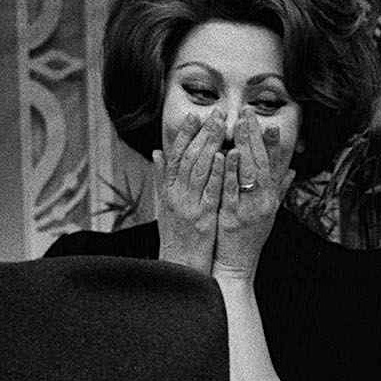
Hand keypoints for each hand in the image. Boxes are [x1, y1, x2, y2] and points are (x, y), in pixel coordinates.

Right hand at [153, 110, 224, 271]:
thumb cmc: (176, 237)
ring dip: (210, 145)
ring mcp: (189, 206)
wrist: (178, 268)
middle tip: (214, 113)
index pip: (175, 156)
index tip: (194, 115)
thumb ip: (163, 178)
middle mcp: (176, 195)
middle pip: (188, 157)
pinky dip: (215, 173)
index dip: (184, 134)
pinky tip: (222, 156)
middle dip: (201, 133)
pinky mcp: (203, 218)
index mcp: (168, 191)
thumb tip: (158, 151)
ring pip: (198, 169)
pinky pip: (210, 192)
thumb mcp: (165, 206)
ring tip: (220, 125)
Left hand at [212, 110, 287, 282]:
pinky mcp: (233, 216)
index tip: (264, 120)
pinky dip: (230, 171)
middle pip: (261, 162)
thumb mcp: (269, 212)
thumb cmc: (250, 238)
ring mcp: (249, 208)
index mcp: (270, 198)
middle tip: (248, 112)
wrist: (238, 266)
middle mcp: (264, 201)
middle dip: (254, 135)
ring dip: (244, 146)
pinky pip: (232, 190)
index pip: (272, 164)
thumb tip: (293, 170)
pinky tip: (227, 154)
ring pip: (248, 172)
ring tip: (239, 124)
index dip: (269, 142)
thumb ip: (279, 189)